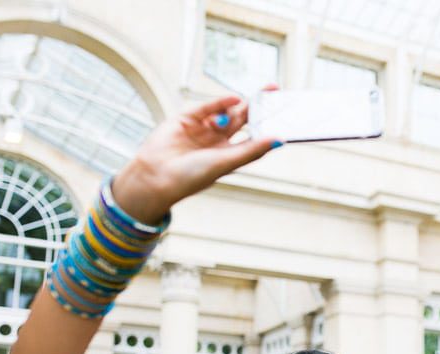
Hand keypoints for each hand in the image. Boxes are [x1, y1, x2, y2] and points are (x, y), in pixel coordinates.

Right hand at [112, 95, 278, 222]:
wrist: (156, 176)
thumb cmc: (192, 176)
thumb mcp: (226, 162)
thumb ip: (252, 150)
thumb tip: (279, 140)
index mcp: (229, 155)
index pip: (253, 137)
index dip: (267, 126)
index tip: (284, 114)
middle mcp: (217, 141)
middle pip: (243, 120)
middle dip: (257, 107)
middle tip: (274, 91)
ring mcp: (202, 129)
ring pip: (226, 112)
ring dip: (241, 104)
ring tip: (259, 96)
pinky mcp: (186, 119)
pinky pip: (206, 107)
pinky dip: (220, 102)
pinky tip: (234, 99)